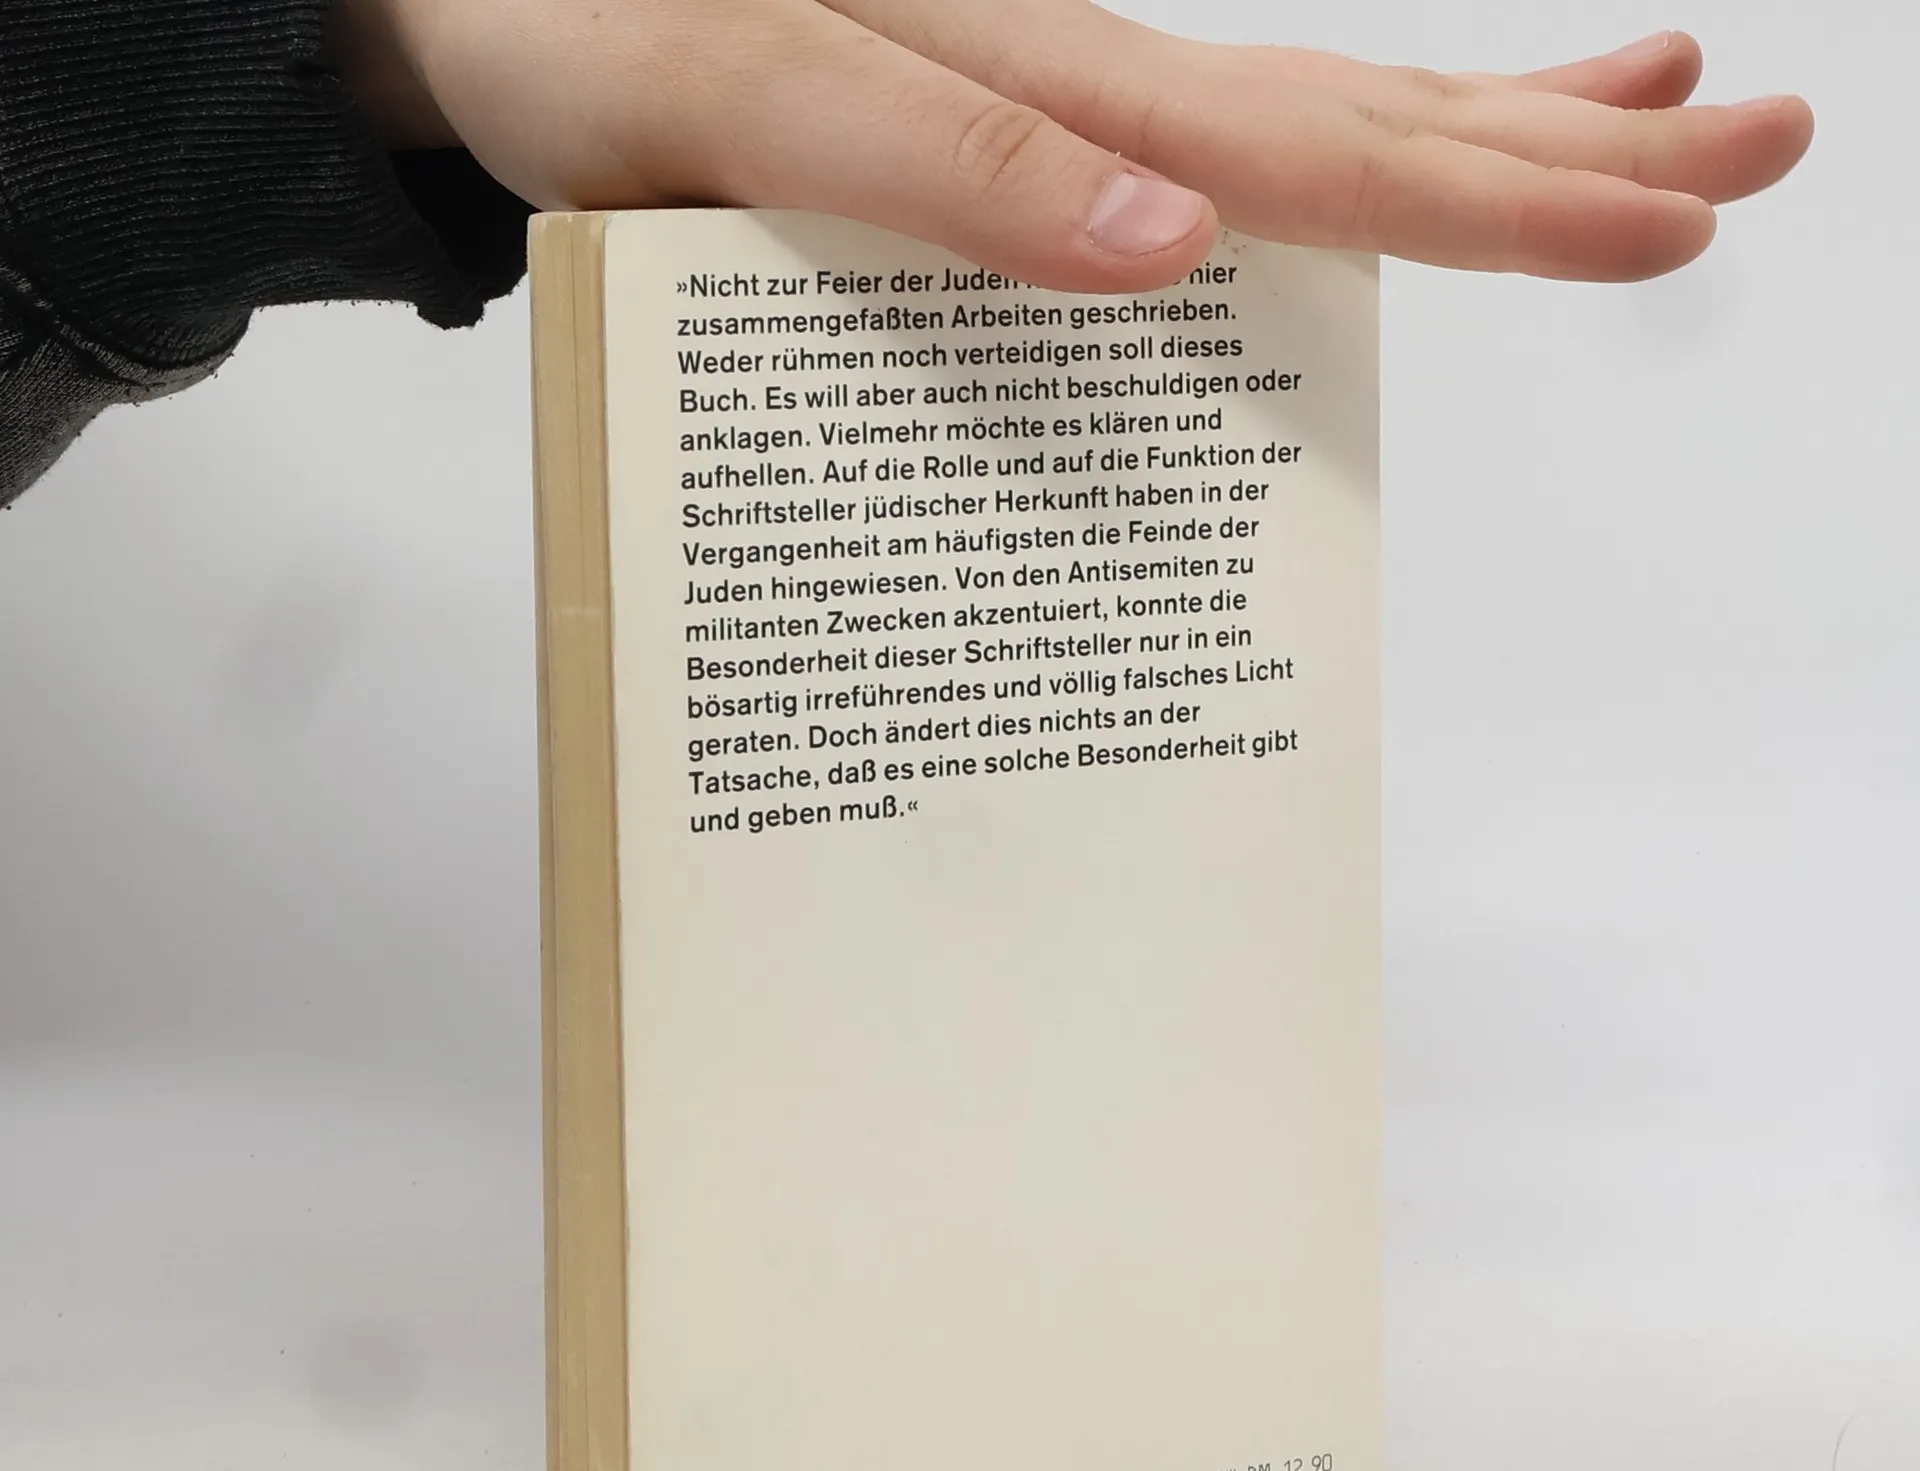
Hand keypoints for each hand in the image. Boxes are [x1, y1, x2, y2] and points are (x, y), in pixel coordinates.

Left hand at [332, 0, 1811, 287]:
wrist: (469, 5)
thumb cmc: (586, 35)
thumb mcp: (761, 98)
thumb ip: (958, 166)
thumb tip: (1176, 248)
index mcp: (1052, 85)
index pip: (1330, 146)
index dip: (1511, 185)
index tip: (1681, 200)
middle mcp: (1080, 86)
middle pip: (1366, 121)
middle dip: (1562, 146)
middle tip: (1763, 145)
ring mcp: (1051, 104)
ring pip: (1304, 127)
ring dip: (1478, 133)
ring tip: (1643, 114)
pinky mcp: (997, 137)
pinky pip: (1190, 162)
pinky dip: (1306, 172)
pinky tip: (1352, 176)